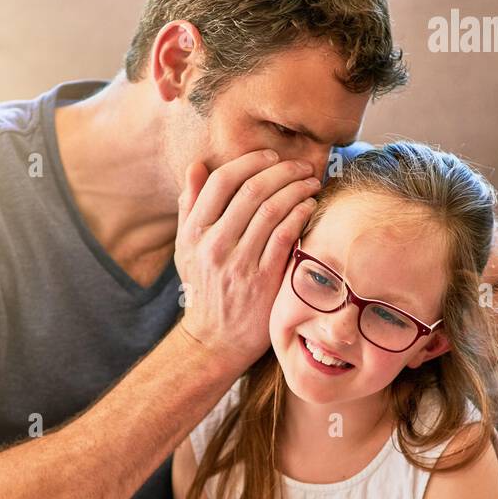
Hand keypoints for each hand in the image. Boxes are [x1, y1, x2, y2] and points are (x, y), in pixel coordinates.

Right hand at [175, 150, 320, 373]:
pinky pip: (284, 236)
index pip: (222, 181)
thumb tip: (196, 165)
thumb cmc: (205, 290)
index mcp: (194, 233)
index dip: (250, 162)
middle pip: (251, 190)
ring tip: (310, 182)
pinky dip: (300, 214)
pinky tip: (310, 207)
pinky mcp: (262, 280)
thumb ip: (190, 207)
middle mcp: (214, 246)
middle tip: (299, 166)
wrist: (214, 342)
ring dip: (296, 189)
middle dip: (281, 170)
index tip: (270, 156)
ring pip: (272, 209)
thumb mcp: (186, 249)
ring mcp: (239, 264)